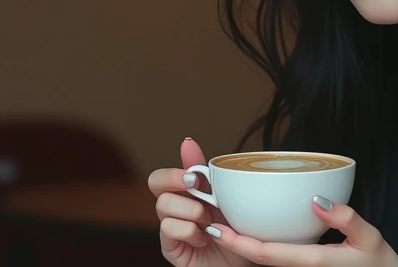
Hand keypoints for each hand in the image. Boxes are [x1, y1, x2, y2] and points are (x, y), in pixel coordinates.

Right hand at [148, 138, 252, 266]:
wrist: (243, 262)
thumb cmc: (236, 231)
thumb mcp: (227, 196)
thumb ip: (206, 172)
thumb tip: (186, 142)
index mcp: (187, 193)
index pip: (165, 173)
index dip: (175, 170)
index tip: (194, 174)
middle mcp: (175, 208)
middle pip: (154, 182)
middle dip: (176, 181)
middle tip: (197, 188)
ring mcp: (171, 227)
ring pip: (163, 204)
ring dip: (191, 210)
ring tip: (209, 222)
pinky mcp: (170, 247)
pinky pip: (168, 228)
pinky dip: (190, 231)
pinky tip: (204, 239)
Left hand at [205, 197, 397, 266]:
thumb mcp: (371, 238)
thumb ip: (346, 218)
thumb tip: (316, 200)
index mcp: (312, 263)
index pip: (266, 254)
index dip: (237, 243)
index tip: (216, 228)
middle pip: (259, 259)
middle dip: (234, 242)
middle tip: (211, 220)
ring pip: (267, 262)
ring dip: (246, 245)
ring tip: (227, 221)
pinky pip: (280, 260)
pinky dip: (263, 248)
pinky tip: (258, 232)